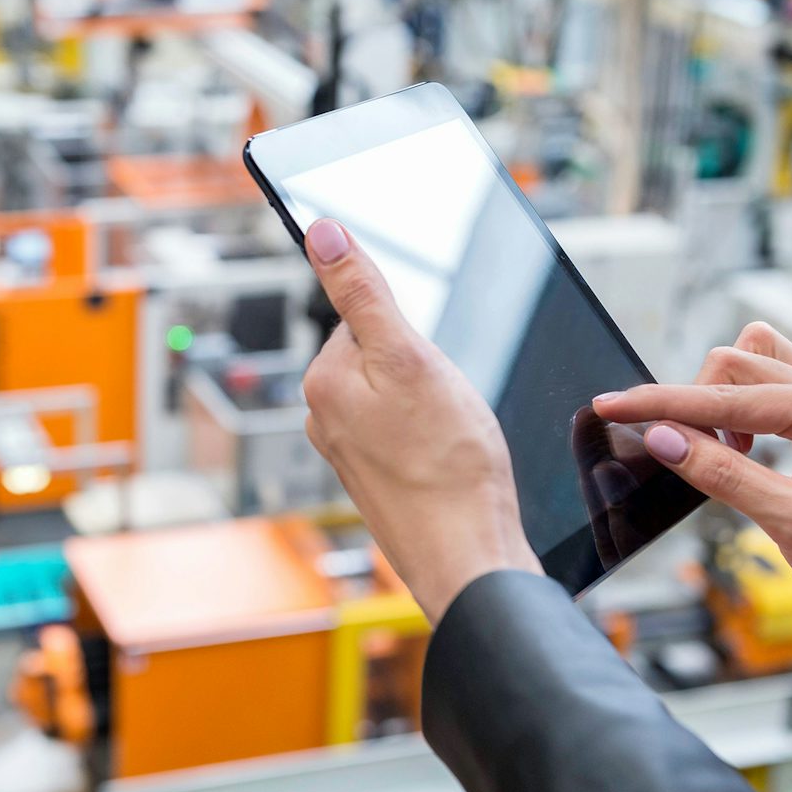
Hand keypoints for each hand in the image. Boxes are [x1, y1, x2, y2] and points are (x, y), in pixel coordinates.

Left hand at [300, 219, 541, 622]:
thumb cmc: (449, 466)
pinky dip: (437, 439)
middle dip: (424, 368)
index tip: (431, 369)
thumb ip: (363, 292)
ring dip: (434, 405)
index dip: (413, 334)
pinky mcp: (378, 479)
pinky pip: (411, 433)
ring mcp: (350, 452)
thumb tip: (322, 233)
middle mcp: (324, 417)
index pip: (367, 317)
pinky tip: (452, 461)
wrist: (469, 559)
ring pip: (402, 395)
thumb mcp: (409, 358)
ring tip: (452, 439)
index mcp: (322, 381)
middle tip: (448, 408)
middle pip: (384, 355)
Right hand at [591, 322, 791, 636]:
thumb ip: (722, 474)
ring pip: (752, 361)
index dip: (662, 403)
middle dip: (692, 402)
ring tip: (722, 451)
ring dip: (718, 397)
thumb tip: (663, 438)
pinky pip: (769, 382)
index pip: (727, 398)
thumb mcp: (788, 524)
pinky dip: (739, 405)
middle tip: (679, 455)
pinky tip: (740, 447)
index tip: (610, 405)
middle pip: (735, 363)